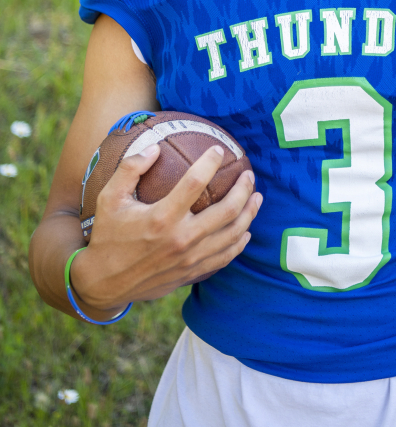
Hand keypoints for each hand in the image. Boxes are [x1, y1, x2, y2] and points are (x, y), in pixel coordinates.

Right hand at [70, 144, 260, 316]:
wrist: (103, 283)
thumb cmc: (107, 235)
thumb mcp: (109, 198)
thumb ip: (130, 169)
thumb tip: (155, 147)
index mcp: (161, 218)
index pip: (195, 182)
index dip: (210, 162)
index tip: (219, 150)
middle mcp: (181, 239)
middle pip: (227, 210)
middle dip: (244, 189)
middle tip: (249, 175)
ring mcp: (190, 259)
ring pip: (232, 234)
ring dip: (249, 213)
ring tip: (257, 197)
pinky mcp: (192, 273)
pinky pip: (225, 257)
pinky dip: (239, 241)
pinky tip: (245, 230)